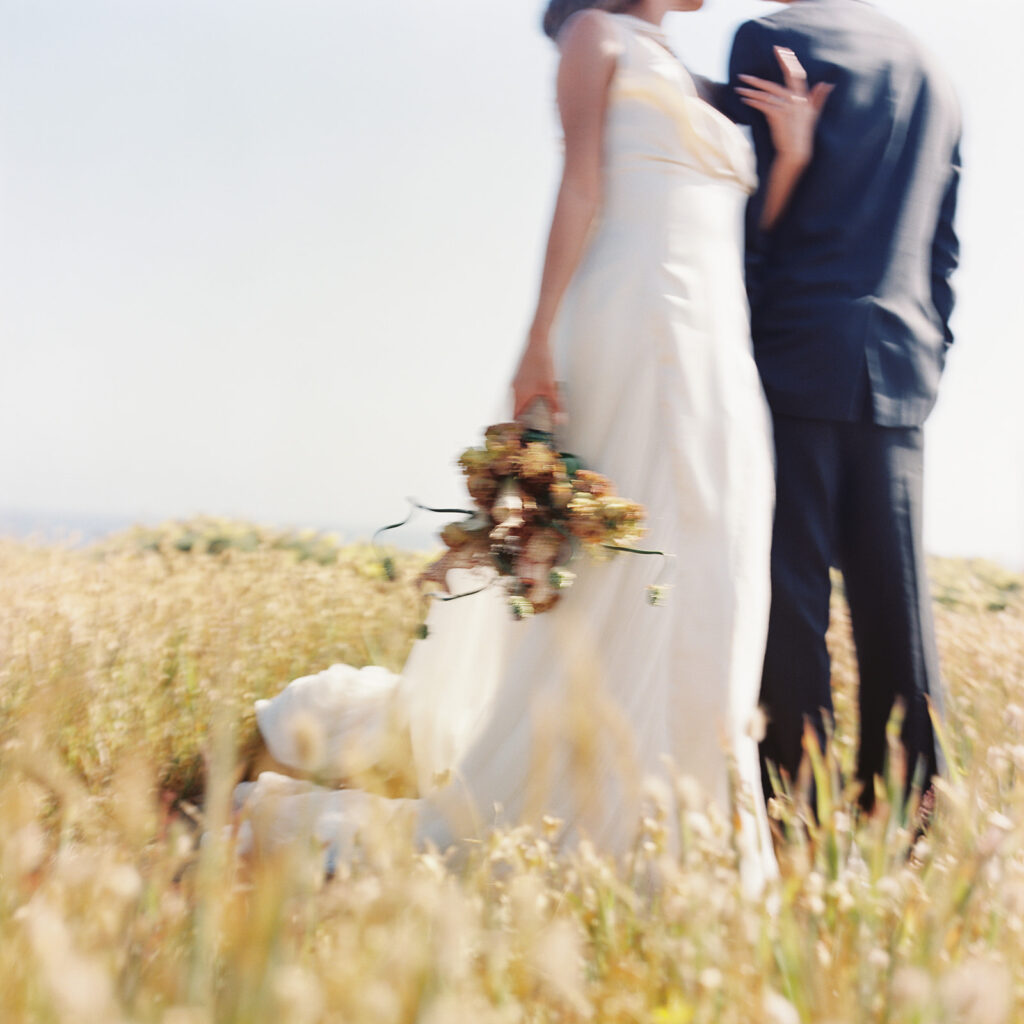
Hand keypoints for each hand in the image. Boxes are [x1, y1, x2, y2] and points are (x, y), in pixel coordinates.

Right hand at [512, 325, 562, 422]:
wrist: (537, 343)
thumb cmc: (542, 364)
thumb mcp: (550, 387)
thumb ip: (555, 405)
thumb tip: (560, 422)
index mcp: (519, 396)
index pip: (513, 419)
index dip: (516, 429)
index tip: (521, 438)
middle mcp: (514, 391)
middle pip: (514, 412)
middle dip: (520, 422)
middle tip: (528, 431)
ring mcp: (515, 384)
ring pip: (516, 402)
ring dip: (522, 411)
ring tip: (531, 420)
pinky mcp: (518, 378)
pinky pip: (518, 394)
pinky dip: (523, 402)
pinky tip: (533, 401)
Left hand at [736, 47, 832, 165]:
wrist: (797, 152)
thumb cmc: (804, 134)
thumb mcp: (814, 114)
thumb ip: (819, 98)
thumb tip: (826, 84)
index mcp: (803, 97)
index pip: (795, 74)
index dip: (788, 61)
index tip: (780, 49)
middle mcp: (795, 100)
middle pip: (773, 85)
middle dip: (756, 80)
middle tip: (742, 75)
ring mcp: (787, 108)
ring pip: (765, 96)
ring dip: (749, 92)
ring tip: (738, 88)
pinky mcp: (778, 116)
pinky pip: (763, 105)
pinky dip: (753, 102)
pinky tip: (744, 99)